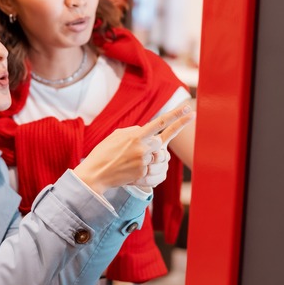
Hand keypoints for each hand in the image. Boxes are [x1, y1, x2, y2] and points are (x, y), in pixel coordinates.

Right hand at [73, 104, 194, 193]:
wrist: (96, 173)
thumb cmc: (105, 152)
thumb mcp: (118, 135)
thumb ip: (135, 131)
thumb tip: (147, 131)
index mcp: (136, 135)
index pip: (160, 123)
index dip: (175, 115)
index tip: (187, 109)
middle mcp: (142, 148)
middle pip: (160, 142)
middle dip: (152, 145)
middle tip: (136, 150)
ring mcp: (144, 163)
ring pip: (158, 157)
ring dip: (149, 157)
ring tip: (132, 160)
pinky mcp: (143, 175)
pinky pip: (153, 170)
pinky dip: (144, 168)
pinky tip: (130, 169)